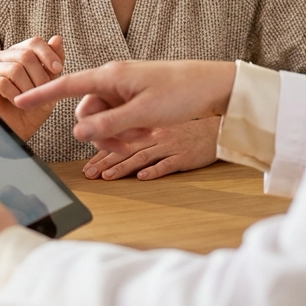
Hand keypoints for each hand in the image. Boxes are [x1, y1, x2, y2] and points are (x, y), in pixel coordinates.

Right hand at [0, 36, 64, 139]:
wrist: (15, 134)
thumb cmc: (31, 110)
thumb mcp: (48, 87)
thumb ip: (52, 64)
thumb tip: (57, 38)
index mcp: (18, 54)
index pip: (33, 42)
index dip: (47, 53)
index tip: (58, 69)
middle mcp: (2, 58)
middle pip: (25, 55)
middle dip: (40, 76)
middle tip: (43, 93)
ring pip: (15, 69)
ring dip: (28, 88)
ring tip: (29, 100)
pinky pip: (2, 82)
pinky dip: (15, 95)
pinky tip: (16, 103)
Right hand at [15, 60, 235, 152]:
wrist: (212, 85)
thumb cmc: (180, 93)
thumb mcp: (143, 114)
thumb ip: (108, 125)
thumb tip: (76, 134)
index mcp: (110, 76)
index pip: (66, 84)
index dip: (42, 94)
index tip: (18, 99)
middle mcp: (113, 80)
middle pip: (87, 113)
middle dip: (103, 134)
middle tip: (131, 143)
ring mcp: (124, 89)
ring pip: (103, 120)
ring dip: (118, 135)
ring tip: (146, 137)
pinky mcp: (135, 98)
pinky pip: (119, 119)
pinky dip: (129, 130)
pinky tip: (149, 133)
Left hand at [83, 116, 219, 180]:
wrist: (218, 127)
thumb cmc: (189, 130)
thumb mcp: (163, 128)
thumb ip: (143, 139)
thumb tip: (118, 151)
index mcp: (149, 129)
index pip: (120, 142)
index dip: (102, 154)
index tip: (87, 167)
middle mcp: (156, 137)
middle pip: (126, 150)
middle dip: (105, 162)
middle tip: (89, 174)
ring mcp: (170, 146)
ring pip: (142, 156)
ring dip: (123, 167)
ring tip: (108, 176)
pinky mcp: (185, 156)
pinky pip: (168, 163)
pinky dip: (155, 170)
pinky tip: (142, 177)